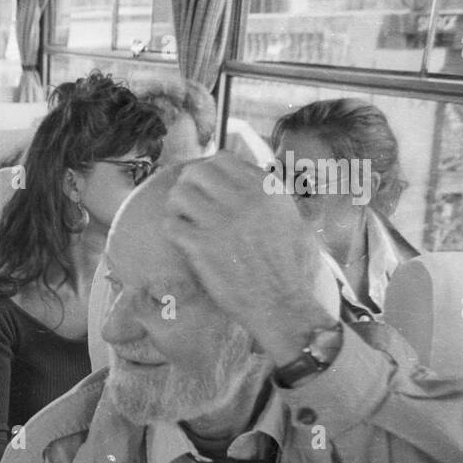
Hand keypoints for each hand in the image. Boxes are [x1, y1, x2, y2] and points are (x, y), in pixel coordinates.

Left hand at [162, 153, 332, 365]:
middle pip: (196, 172)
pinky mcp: (202, 245)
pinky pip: (171, 224)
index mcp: (266, 190)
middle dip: (188, 185)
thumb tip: (240, 179)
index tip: (206, 187)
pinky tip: (182, 240)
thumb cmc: (288, 265)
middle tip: (189, 202)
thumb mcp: (291, 218)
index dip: (208, 171)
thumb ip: (267, 196)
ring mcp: (221, 221)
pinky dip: (172, 231)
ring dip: (176, 207)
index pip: (223, 159)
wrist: (280, 302)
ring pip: (179, 194)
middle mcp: (243, 200)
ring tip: (183, 220)